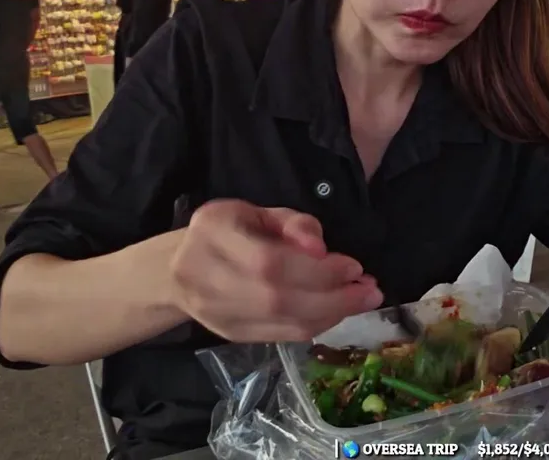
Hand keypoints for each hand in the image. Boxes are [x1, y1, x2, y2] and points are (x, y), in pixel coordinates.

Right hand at [169, 200, 382, 342]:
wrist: (177, 269)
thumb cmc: (229, 231)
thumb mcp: (260, 212)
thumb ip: (293, 223)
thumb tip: (320, 248)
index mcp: (212, 231)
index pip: (268, 261)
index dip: (316, 269)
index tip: (354, 266)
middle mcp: (205, 274)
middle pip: (277, 297)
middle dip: (333, 297)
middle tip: (370, 291)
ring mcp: (214, 311)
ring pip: (281, 322)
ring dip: (331, 314)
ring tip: (363, 300)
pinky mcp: (229, 334)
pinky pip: (280, 336)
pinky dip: (316, 325)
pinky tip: (337, 312)